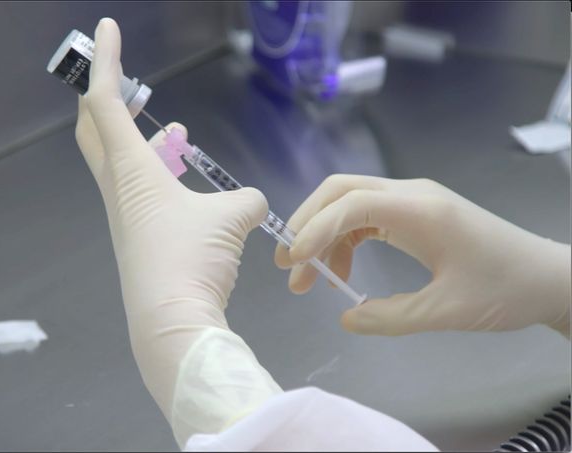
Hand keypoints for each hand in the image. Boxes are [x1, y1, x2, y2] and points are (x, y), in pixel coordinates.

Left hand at [76, 18, 277, 441]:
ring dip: (147, 144)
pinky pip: (144, 192)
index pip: (105, 103)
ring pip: (125, 164)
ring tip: (178, 135)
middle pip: (97, 130)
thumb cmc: (190, 262)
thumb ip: (245, 198)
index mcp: (131, 171)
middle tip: (129, 85)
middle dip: (109, 99)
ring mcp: (126, 216)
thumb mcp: (230, 218)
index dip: (105, 62)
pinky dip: (161, 176)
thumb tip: (250, 202)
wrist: (172, 323)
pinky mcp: (140, 239)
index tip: (105, 29)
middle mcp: (120, 190)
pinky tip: (189, 186)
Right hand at [275, 175, 570, 336]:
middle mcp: (411, 194)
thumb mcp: (446, 311)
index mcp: (420, 210)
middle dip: (307, 223)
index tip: (294, 264)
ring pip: (349, 202)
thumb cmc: (504, 290)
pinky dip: (345, 240)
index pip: (350, 204)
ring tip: (310, 280)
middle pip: (340, 190)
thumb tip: (346, 318)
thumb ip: (390, 317)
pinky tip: (341, 273)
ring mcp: (413, 200)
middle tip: (288, 266)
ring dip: (323, 236)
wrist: (548, 278)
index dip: (315, 230)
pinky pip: (366, 216)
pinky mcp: (415, 213)